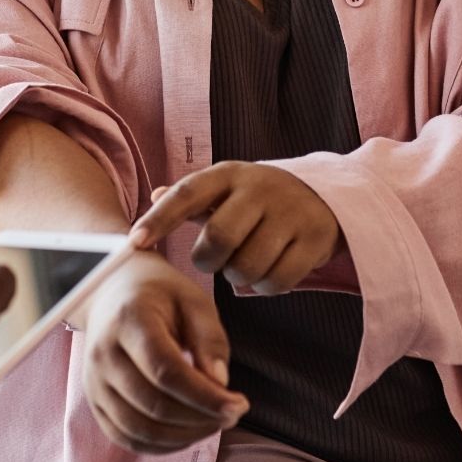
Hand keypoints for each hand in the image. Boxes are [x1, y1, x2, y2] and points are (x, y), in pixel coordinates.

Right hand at [80, 250, 247, 452]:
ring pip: (139, 429)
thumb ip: (209, 339)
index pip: (166, 371)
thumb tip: (219, 383)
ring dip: (184, 436)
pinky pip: (126, 437)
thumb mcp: (194, 300)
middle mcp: (103, 354)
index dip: (204, 396)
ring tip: (214, 423)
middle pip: (153, 405)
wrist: (113, 292)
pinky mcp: (95, 402)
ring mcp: (94, 382)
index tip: (238, 404)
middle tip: (234, 414)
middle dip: (200, 418)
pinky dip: (161, 444)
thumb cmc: (161, 294)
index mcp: (129, 320)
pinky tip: (189, 432)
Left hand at [131, 162, 341, 295]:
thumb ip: (191, 197)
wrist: (326, 196)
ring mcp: (291, 213)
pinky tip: (268, 272)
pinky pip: (277, 280)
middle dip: (209, 261)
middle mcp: (261, 189)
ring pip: (248, 265)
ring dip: (239, 276)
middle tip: (215, 261)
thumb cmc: (261, 199)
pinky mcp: (315, 239)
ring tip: (245, 264)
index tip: (135, 242)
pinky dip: (266, 286)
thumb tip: (155, 194)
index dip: (160, 219)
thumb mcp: (227, 189)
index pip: (188, 194)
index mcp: (231, 174)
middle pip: (219, 238)